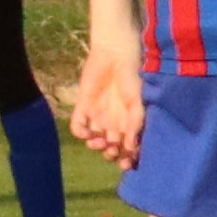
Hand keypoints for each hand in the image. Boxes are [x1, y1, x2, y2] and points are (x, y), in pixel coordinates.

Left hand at [70, 36, 142, 166]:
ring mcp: (98, 115)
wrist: (116, 54)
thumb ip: (135, 124)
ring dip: (96, 145)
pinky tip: (86, 133)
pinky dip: (80, 132)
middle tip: (111, 150)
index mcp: (130, 122)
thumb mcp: (139, 102)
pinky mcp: (83, 106)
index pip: (129, 147)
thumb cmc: (134, 77)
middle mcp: (114, 121)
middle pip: (111, 147)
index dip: (128, 157)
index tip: (127, 163)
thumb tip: (130, 147)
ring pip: (94, 139)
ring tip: (99, 141)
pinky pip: (78, 126)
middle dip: (111, 153)